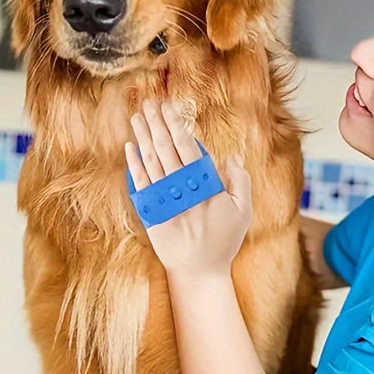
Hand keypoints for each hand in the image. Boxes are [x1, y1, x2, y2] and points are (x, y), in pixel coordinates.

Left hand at [125, 99, 251, 276]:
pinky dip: (134, 163)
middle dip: (156, 123)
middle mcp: (182, 190)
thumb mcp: (243, 210)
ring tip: (137, 116)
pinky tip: (130, 146)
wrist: (198, 271)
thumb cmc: (223, 239)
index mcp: (205, 185)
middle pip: (165, 148)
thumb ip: (239, 181)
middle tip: (149, 102)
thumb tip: (230, 157)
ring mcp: (164, 201)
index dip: (176, 124)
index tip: (168, 106)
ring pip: (150, 161)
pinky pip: (139, 183)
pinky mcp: (150, 212)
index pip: (188, 147)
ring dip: (143, 136)